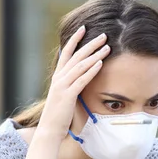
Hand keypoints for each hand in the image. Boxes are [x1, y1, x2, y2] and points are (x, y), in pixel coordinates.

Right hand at [37, 26, 110, 140]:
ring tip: (107, 46)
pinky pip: (82, 80)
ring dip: (95, 55)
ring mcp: (63, 86)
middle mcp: (59, 78)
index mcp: (58, 76)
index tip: (84, 28)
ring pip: (81, 65)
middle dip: (90, 44)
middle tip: (103, 35)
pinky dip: (91, 71)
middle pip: (76, 56)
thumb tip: (83, 79)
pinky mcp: (68, 95)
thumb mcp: (65, 96)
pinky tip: (100, 63)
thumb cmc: (60, 115)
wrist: (50, 129)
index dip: (75, 40)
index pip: (66, 53)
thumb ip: (72, 85)